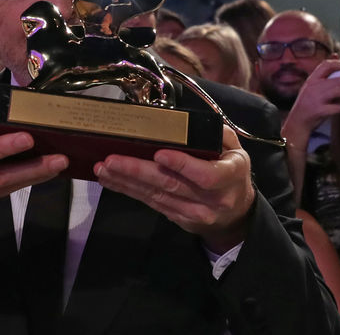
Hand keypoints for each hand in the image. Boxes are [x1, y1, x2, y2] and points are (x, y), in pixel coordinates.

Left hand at [94, 124, 253, 253]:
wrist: (235, 214)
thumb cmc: (231, 171)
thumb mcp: (234, 149)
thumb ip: (216, 134)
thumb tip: (187, 121)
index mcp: (230, 176)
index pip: (206, 175)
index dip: (182, 165)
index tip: (159, 154)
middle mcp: (212, 199)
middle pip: (170, 185)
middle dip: (138, 171)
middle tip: (112, 159)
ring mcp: (194, 212)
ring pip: (156, 195)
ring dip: (126, 181)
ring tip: (104, 168)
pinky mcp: (177, 218)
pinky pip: (151, 202)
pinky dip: (129, 190)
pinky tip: (111, 180)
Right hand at [283, 59, 339, 138]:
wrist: (298, 121)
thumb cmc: (308, 102)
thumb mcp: (312, 85)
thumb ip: (324, 72)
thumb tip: (335, 54)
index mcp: (312, 79)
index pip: (327, 64)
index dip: (338, 64)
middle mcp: (314, 87)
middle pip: (339, 79)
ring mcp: (317, 99)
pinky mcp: (320, 110)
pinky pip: (338, 107)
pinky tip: (339, 108)